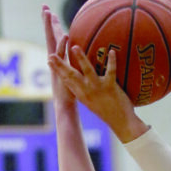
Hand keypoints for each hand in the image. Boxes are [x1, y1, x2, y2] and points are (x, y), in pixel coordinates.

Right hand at [43, 10, 145, 142]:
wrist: (121, 123)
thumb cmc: (108, 111)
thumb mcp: (92, 102)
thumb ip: (86, 90)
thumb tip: (83, 79)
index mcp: (82, 95)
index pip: (66, 81)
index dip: (57, 70)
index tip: (49, 59)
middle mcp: (87, 92)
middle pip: (72, 76)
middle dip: (61, 65)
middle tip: (52, 54)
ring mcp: (98, 89)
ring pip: (88, 71)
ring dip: (81, 59)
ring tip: (75, 47)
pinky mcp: (110, 88)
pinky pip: (111, 71)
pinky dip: (112, 61)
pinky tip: (111, 51)